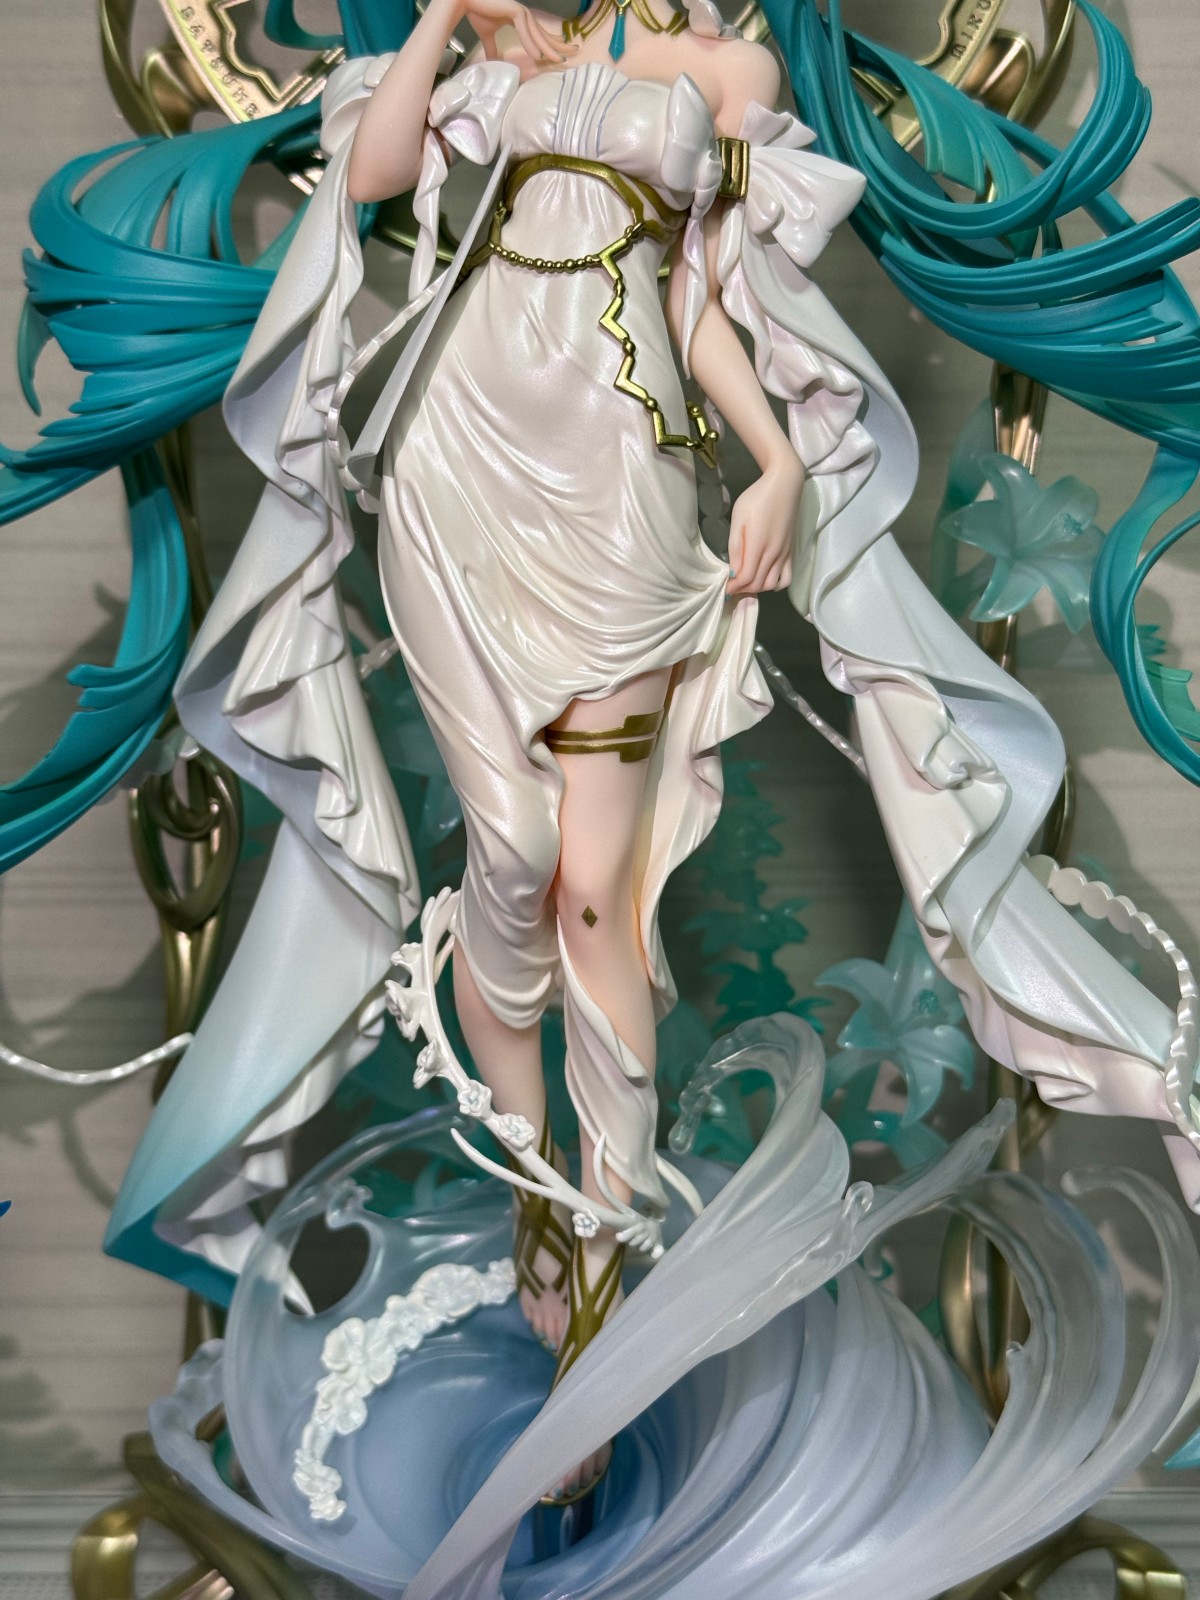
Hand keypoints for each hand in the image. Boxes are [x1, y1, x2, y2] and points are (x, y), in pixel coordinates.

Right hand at [460, 0, 568, 62]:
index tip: (563, 52)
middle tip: (576, 51)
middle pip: (544, 33)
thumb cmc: (476, 12)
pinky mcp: (513, 10)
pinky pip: (524, 30)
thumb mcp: (487, 36)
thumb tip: (493, 62)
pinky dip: (531, 43)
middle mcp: (523, 15)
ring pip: (537, 34)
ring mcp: (520, 11)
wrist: (463, 1)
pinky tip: (538, 55)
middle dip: (560, 43)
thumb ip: (493, 48)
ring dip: (549, 47)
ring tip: (560, 59)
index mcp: (520, 19)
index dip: (552, 42)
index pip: (539, 33)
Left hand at [726, 454, 805, 594]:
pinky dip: (776, 584)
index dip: (733, 586)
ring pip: (773, 584)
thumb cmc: (757, 498)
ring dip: (759, 588)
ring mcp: (785, 554)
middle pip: (759, 584)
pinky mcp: (791, 551)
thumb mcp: (738, 519)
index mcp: (759, 546)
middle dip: (743, 590)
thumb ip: (736, 547)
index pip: (746, 578)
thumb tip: (733, 571)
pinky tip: (765, 579)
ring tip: (747, 583)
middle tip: (732, 586)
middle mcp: (774, 553)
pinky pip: (787, 577)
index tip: (724, 588)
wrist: (784, 484)